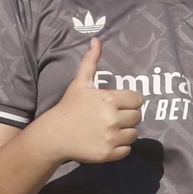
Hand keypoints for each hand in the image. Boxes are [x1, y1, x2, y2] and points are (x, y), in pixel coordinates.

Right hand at [31, 39, 143, 164]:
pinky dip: (120, 147)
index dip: (130, 101)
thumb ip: (91, 61)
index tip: (119, 104)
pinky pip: (127, 150)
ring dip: (125, 132)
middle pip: (137, 117)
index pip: (137, 99)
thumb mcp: (80, 82)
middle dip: (128, 116)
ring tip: (110, 129)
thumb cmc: (70, 106)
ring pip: (134, 134)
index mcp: (109, 99)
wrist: (55, 134)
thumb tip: (96, 40)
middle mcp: (113, 118)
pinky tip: (107, 140)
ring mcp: (111, 137)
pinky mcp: (108, 153)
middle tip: (113, 117)